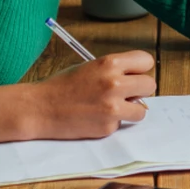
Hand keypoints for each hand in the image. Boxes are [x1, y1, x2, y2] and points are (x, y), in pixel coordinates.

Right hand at [24, 50, 156, 139]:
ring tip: (113, 107)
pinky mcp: (108, 127)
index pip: (146, 61)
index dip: (140, 68)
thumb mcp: (90, 67)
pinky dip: (113, 122)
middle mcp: (115, 84)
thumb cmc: (62, 85)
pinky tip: (95, 117)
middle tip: (126, 93)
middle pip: (150, 85)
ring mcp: (113, 107)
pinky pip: (122, 123)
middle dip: (140, 89)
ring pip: (142, 109)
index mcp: (110, 64)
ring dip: (132, 109)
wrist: (40, 108)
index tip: (134, 74)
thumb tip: (135, 79)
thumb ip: (114, 71)